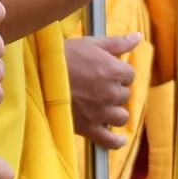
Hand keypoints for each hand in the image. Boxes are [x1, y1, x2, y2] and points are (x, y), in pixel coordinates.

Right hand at [66, 32, 138, 148]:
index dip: (118, 72)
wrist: (39, 75)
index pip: (129, 75)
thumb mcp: (92, 43)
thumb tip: (138, 37)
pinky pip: (110, 141)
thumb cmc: (65, 55)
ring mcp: (102, 112)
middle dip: (114, 91)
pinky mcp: (89, 128)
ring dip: (114, 112)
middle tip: (97, 87)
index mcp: (115, 71)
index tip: (106, 71)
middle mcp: (112, 93)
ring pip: (121, 117)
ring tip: (101, 107)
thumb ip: (118, 42)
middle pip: (124, 95)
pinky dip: (116, 142)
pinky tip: (119, 139)